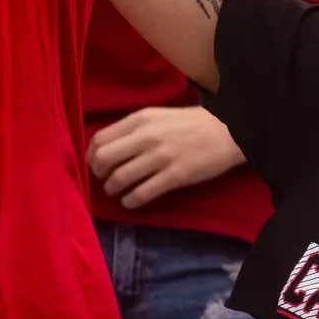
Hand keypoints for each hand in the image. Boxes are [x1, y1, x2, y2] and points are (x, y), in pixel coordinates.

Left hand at [87, 106, 246, 209]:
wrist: (228, 131)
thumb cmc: (190, 124)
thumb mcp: (158, 116)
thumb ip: (132, 129)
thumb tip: (105, 148)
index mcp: (140, 119)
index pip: (99, 139)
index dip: (90, 156)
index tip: (95, 165)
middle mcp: (146, 137)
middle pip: (103, 159)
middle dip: (99, 174)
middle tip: (106, 180)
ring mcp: (161, 157)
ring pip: (119, 179)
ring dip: (113, 189)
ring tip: (119, 192)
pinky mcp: (175, 176)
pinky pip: (142, 194)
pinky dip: (130, 201)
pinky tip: (131, 201)